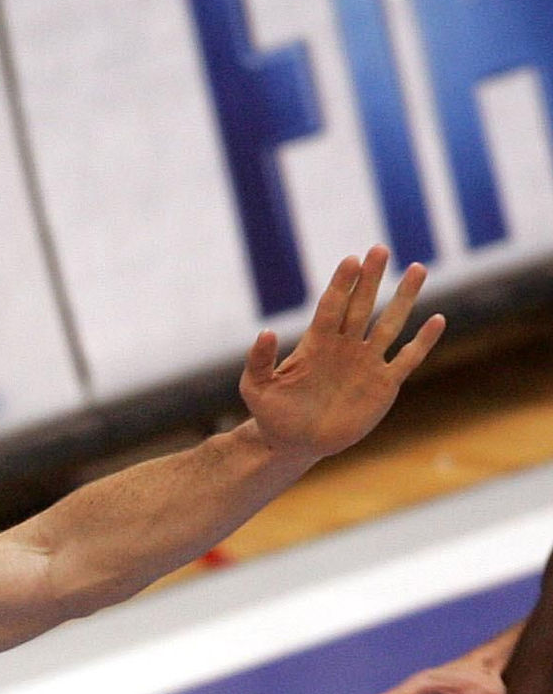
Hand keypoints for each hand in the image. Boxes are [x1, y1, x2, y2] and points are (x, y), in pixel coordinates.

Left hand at [239, 248, 444, 468]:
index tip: (351, 260)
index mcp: (317, 343)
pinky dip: (422, 342)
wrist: (295, 444)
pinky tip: (436, 320)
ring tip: (418, 268)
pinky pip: (407, 359)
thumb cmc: (274, 414)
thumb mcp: (257, 389)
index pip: (332, 307)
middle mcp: (345, 346)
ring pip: (389, 324)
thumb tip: (267, 332)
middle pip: (361, 305)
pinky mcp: (383, 385)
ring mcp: (366, 363)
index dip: (342, 285)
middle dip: (371, 279)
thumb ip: (259, 361)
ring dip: (404, 298)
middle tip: (380, 249)